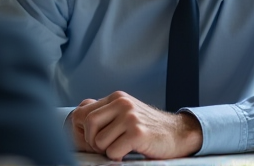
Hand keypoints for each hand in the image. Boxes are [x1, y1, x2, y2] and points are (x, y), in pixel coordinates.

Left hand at [69, 91, 202, 159]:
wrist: (178, 134)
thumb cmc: (148, 128)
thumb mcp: (126, 113)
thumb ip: (105, 113)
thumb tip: (75, 122)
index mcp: (116, 97)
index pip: (82, 112)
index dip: (81, 131)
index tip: (91, 141)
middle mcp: (122, 103)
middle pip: (88, 123)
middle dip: (91, 142)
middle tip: (104, 148)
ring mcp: (130, 117)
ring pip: (99, 140)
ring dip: (106, 151)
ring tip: (119, 148)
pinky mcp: (138, 132)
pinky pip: (113, 151)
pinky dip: (117, 157)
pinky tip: (128, 152)